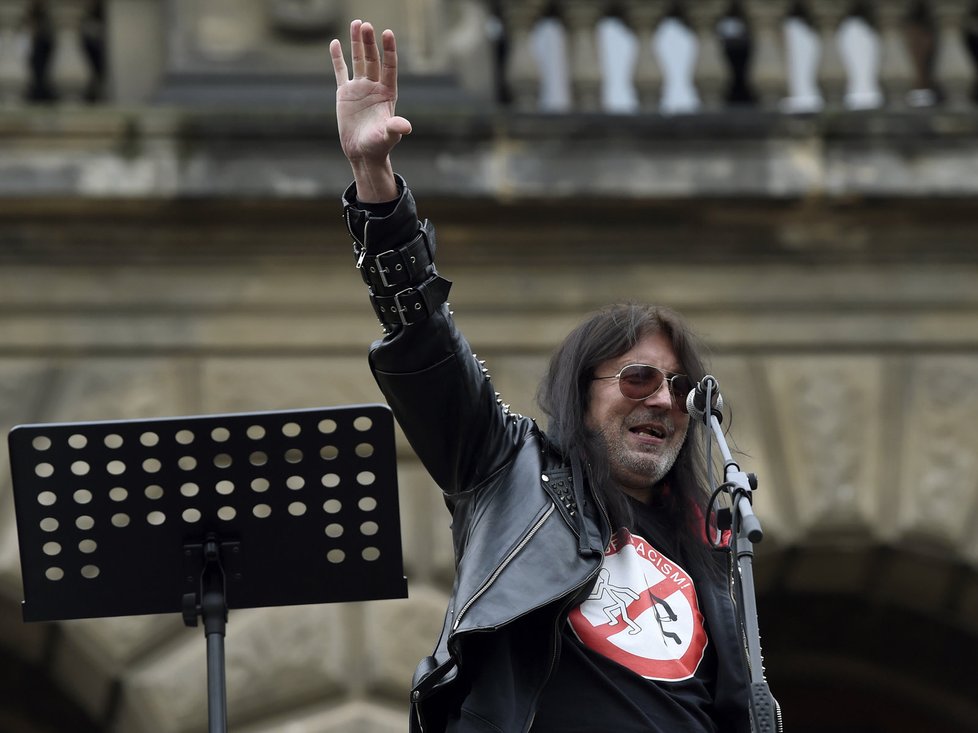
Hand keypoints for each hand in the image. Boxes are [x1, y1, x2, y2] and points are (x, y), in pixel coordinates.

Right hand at [330, 20, 411, 201]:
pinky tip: (336, 43)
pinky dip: (338, 58)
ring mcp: (360, 89)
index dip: (389, 50)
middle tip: (366, 24)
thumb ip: (395, 129)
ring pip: (358, 61)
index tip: (387, 33)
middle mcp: (374, 87)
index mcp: (387, 93)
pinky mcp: (345, 94)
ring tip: (357, 23)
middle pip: (372, 59)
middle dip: (369, 42)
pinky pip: (341, 72)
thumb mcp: (388, 137)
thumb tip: (406, 126)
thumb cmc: (379, 146)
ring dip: (357, 43)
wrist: (362, 153)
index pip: (389, 67)